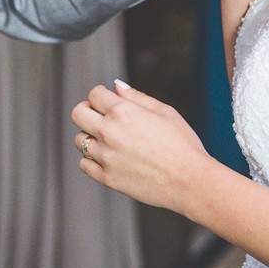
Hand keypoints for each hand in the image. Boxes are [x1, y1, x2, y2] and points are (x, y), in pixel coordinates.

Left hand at [71, 82, 212, 213]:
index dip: (102, 96)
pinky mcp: (107, 178)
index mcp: (123, 112)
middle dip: (88, 111)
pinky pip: (84, 164)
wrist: (190, 181)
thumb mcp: (164, 111)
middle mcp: (109, 132)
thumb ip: (137, 97)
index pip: (94, 94)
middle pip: (78, 113)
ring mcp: (106, 157)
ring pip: (79, 140)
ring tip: (110, 141)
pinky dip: (92, 160)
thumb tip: (116, 87)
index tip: (108, 102)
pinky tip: (109, 158)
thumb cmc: (182, 145)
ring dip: (90, 136)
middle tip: (101, 117)